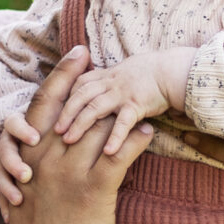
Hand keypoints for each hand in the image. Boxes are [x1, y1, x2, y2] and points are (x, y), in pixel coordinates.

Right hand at [0, 48, 154, 223]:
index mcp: (31, 159)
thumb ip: (40, 174)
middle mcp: (47, 159)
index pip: (44, 107)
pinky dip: (136, 141)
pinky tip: (151, 134)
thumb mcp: (29, 200)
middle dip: (86, 79)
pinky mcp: (93, 191)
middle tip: (98, 56)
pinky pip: (119, 155)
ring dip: (121, 112)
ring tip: (139, 99)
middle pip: (71, 107)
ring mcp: (70, 173)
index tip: (76, 55)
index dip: (61, 78)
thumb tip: (54, 162)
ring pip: (98, 127)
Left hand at [55, 48, 195, 159]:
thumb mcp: (121, 77)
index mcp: (104, 76)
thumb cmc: (148, 76)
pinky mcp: (138, 103)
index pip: (77, 85)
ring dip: (80, 124)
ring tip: (69, 140)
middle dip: (65, 113)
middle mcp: (110, 82)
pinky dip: (115, 136)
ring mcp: (122, 92)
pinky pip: (124, 121)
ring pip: (95, 107)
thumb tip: (90, 99)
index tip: (52, 114)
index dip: (63, 98)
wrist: (172, 71)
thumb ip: (104, 86)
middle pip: (80, 96)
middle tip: (54, 131)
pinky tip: (108, 152)